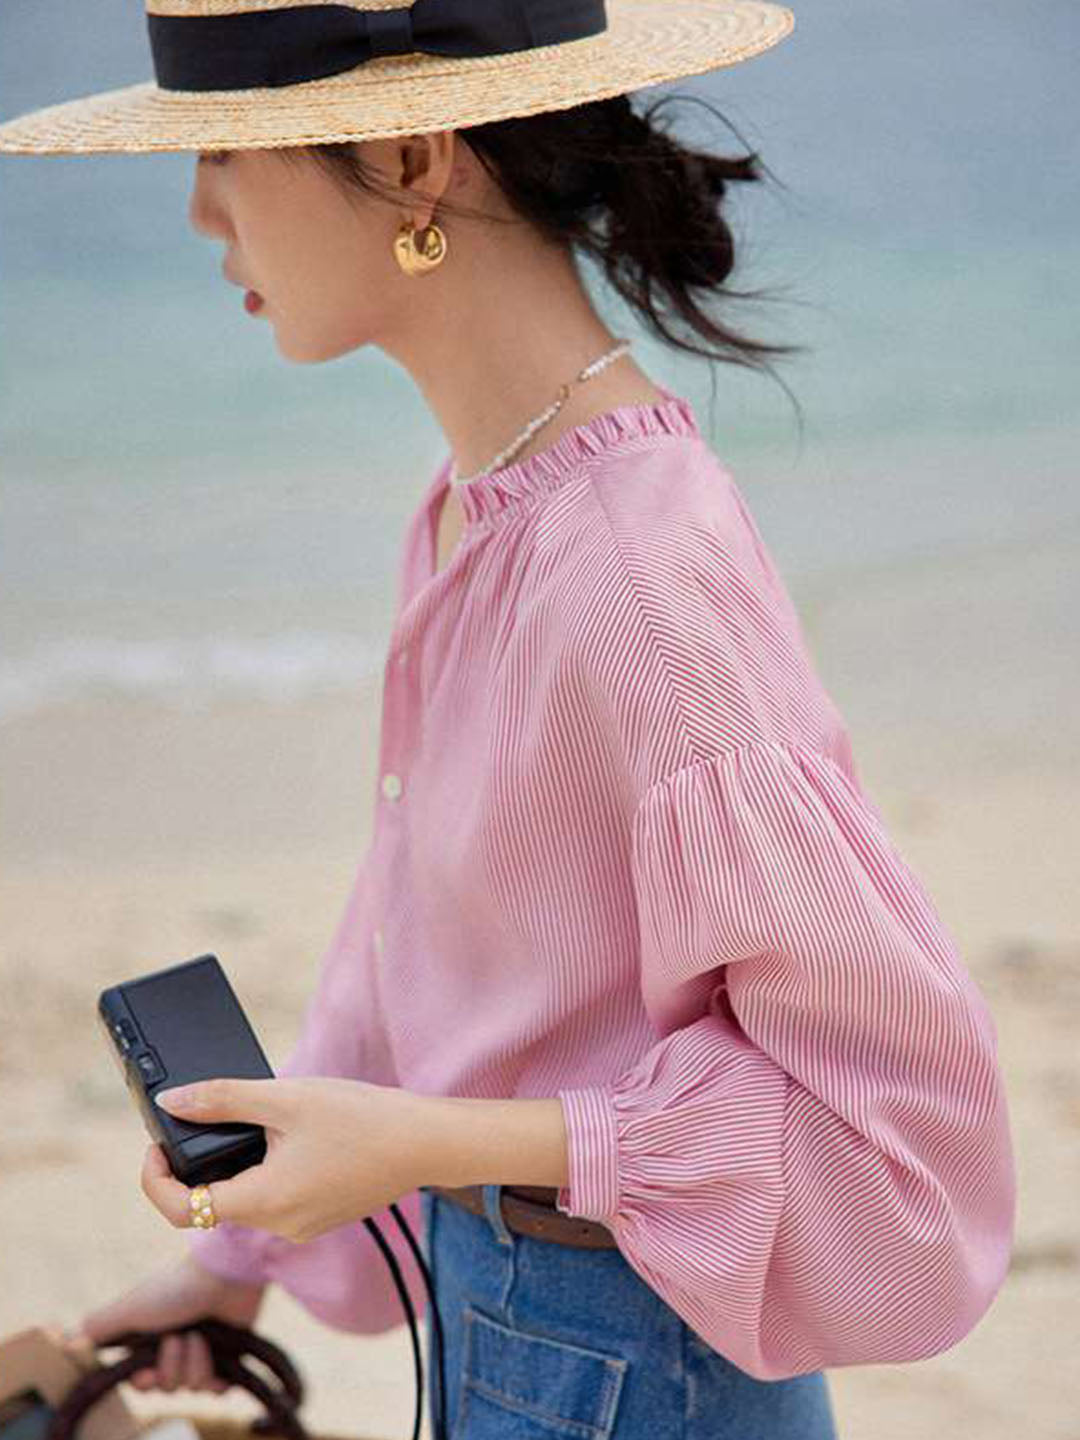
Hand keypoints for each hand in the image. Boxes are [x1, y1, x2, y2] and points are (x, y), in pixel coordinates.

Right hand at [68, 1253, 266, 1393]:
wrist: (226, 1274)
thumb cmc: (175, 1288)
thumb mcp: (130, 1307)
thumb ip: (98, 1327)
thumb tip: (65, 1343)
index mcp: (150, 1338)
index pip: (140, 1381)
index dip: (143, 1381)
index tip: (146, 1371)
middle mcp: (174, 1346)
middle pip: (164, 1387)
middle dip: (171, 1367)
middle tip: (179, 1338)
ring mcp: (202, 1351)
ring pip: (190, 1387)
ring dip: (195, 1363)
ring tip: (201, 1336)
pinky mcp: (228, 1356)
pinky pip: (217, 1389)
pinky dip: (216, 1377)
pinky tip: (218, 1359)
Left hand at [145, 1077, 423, 1243]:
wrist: (427, 1142)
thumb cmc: (363, 1117)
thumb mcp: (287, 1098)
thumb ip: (224, 1100)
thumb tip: (171, 1103)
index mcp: (264, 1200)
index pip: (181, 1210)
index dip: (155, 1179)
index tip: (157, 1145)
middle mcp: (279, 1225)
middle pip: (211, 1205)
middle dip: (198, 1164)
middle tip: (205, 1116)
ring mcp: (302, 1226)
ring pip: (245, 1201)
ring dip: (235, 1166)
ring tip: (254, 1118)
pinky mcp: (321, 1217)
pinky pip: (275, 1201)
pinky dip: (265, 1172)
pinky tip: (288, 1137)